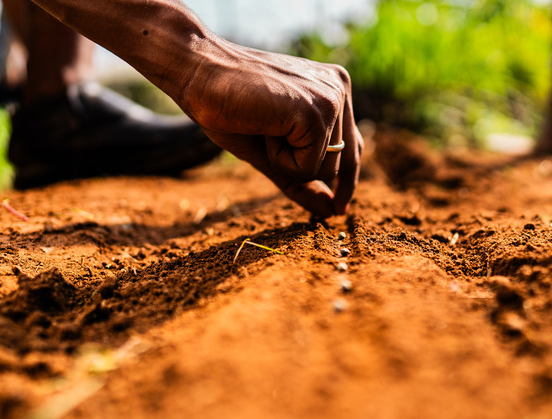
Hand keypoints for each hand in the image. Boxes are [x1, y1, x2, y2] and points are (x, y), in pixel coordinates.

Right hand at [177, 38, 362, 217]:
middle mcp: (340, 90)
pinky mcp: (316, 113)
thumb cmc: (229, 108)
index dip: (346, 183)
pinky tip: (263, 127)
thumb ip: (302, 180)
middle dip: (297, 166)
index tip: (338, 209)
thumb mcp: (271, 152)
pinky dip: (279, 159)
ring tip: (263, 124)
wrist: (199, 73)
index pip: (352, 149)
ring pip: (324, 170)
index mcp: (334, 89)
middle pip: (338, 166)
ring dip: (285, 161)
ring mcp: (331, 99)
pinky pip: (307, 167)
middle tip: (264, 131)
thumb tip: (330, 212)